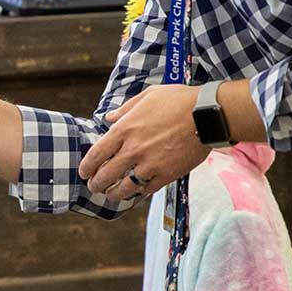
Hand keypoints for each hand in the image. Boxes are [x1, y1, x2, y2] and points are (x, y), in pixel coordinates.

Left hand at [79, 85, 211, 199]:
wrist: (207, 114)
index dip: (87, 166)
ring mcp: (150, 164)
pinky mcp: (166, 175)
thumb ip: (125, 109)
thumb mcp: (148, 96)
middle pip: (106, 174)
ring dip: (113, 193)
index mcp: (125, 129)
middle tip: (94, 187)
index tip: (84, 172)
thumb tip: (108, 118)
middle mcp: (134, 149)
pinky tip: (135, 191)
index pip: (97, 154)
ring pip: (124, 187)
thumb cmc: (178, 100)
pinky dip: (138, 192)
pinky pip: (146, 189)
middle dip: (96, 184)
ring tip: (110, 194)